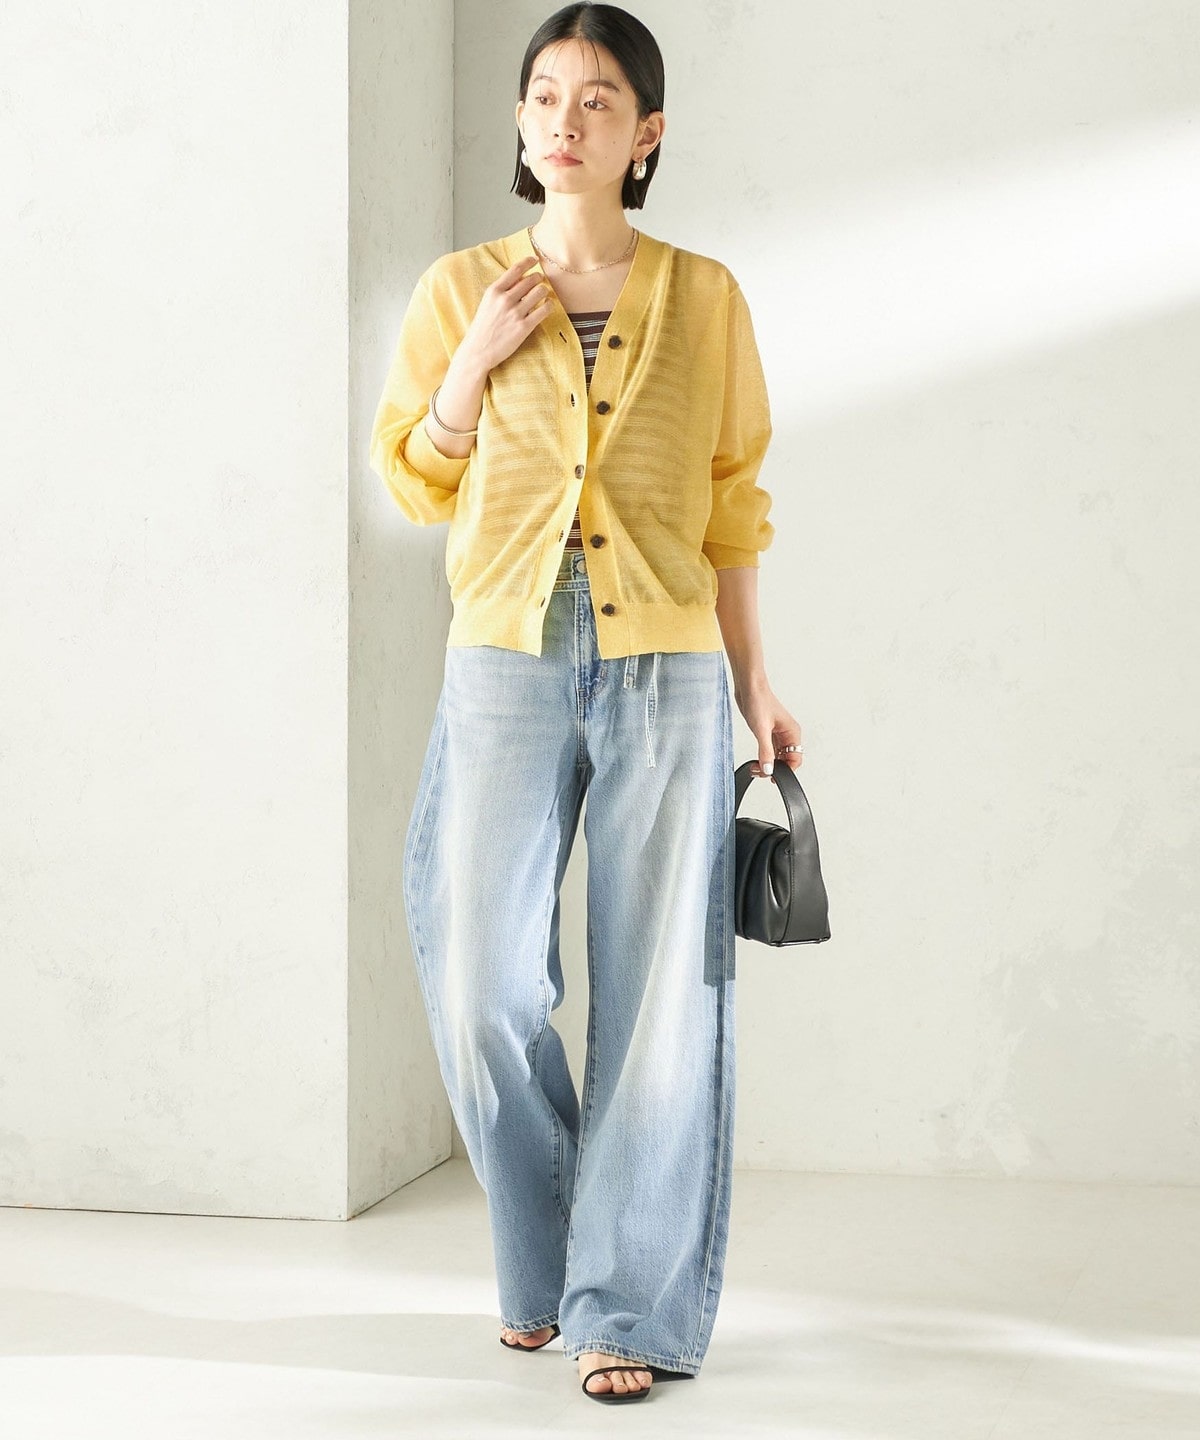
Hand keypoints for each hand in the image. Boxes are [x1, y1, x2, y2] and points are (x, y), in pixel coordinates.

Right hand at [460, 256, 555, 373]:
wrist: (478, 351)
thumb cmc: (482, 328)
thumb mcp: (487, 304)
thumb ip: (501, 291)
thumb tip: (520, 280)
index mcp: (494, 291)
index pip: (515, 269)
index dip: (528, 262)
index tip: (535, 260)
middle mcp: (505, 299)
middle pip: (530, 280)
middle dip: (538, 278)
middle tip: (541, 280)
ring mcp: (515, 313)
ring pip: (540, 292)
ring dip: (545, 291)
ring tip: (544, 293)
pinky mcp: (524, 327)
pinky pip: (544, 310)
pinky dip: (549, 305)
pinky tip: (549, 305)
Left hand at [733, 676, 802, 781]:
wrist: (748, 687)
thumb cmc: (758, 700)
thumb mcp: (761, 730)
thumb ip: (766, 752)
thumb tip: (769, 770)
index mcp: (792, 732)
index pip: (795, 759)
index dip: (785, 770)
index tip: (772, 777)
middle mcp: (787, 734)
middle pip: (786, 760)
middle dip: (774, 768)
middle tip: (759, 772)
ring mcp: (777, 733)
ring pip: (777, 756)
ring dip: (768, 764)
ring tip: (755, 767)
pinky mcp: (767, 732)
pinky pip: (769, 750)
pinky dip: (763, 757)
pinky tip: (755, 759)